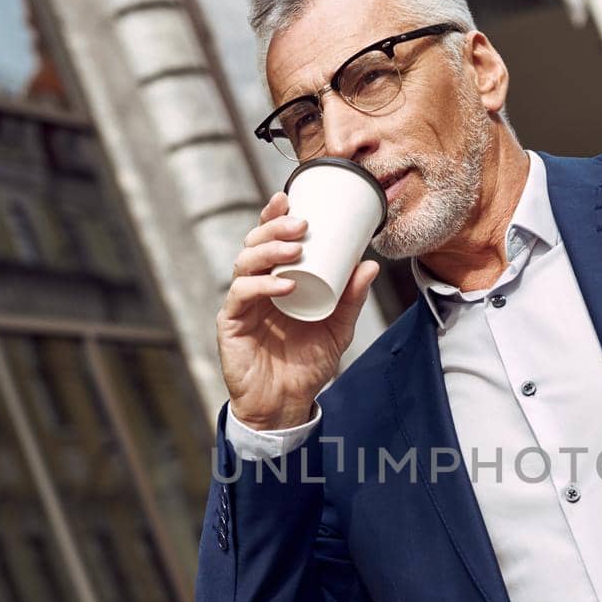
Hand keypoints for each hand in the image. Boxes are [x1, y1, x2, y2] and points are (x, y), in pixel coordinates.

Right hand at [218, 190, 381, 428]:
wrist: (286, 404)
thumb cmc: (306, 364)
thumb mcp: (337, 328)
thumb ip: (350, 298)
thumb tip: (369, 264)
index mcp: (276, 280)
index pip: (269, 239)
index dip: (274, 216)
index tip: (290, 197)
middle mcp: (255, 286)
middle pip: (254, 243)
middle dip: (275, 227)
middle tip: (301, 223)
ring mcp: (241, 303)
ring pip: (245, 263)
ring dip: (269, 251)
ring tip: (296, 249)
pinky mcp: (231, 323)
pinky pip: (241, 295)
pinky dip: (262, 286)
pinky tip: (284, 284)